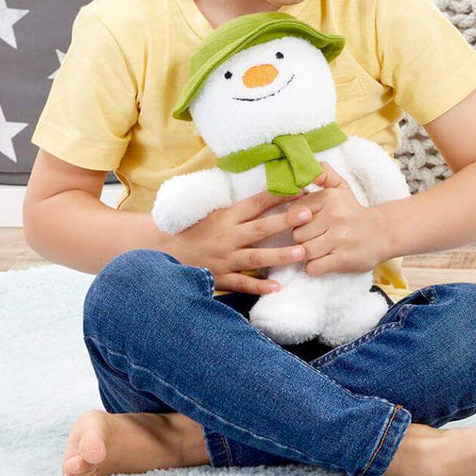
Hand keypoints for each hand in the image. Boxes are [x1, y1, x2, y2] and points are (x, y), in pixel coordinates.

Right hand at [162, 187, 311, 296]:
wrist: (167, 254)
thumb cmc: (194, 231)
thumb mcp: (214, 213)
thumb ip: (240, 208)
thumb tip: (269, 194)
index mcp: (226, 217)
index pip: (255, 203)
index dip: (277, 195)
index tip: (299, 188)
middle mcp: (227, 237)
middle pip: (260, 228)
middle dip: (285, 221)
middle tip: (308, 214)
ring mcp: (225, 259)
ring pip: (256, 257)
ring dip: (280, 255)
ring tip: (302, 252)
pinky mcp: (221, 278)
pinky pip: (242, 283)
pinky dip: (259, 286)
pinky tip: (277, 287)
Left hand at [290, 161, 384, 276]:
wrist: (383, 233)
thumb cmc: (353, 212)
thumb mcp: (340, 187)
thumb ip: (323, 174)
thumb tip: (307, 167)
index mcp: (330, 197)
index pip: (295, 212)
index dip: (297, 220)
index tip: (308, 222)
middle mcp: (335, 216)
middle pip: (297, 234)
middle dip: (302, 239)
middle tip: (313, 238)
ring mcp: (339, 239)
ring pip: (304, 251)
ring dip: (307, 254)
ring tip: (317, 250)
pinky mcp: (343, 259)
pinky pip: (313, 267)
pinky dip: (314, 267)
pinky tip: (322, 261)